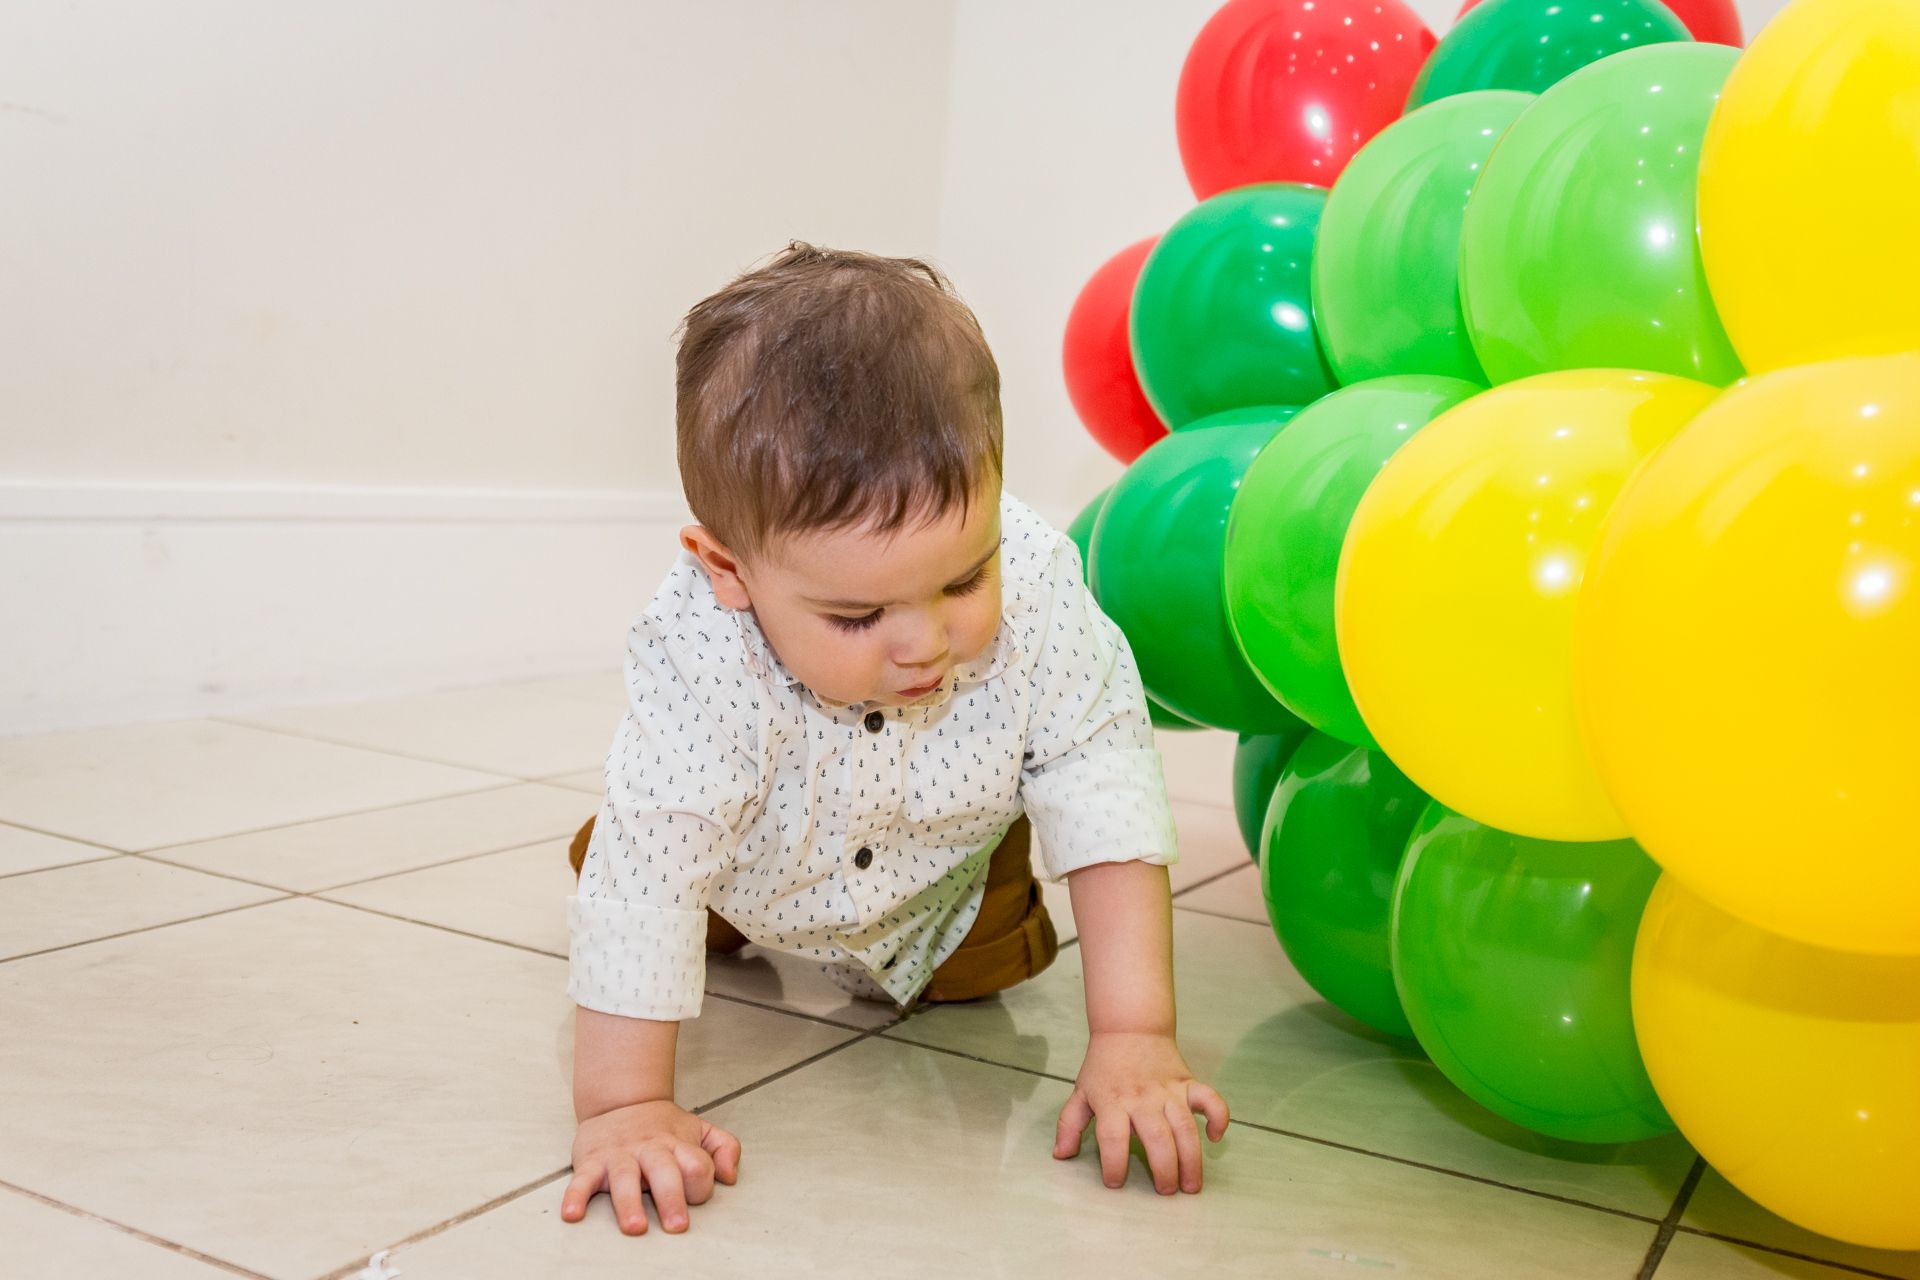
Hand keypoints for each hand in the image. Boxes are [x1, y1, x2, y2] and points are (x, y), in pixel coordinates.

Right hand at [560, 1099, 740, 1234]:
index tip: (695, 1198)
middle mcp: (650, 1150)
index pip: (697, 1165)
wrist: (621, 1100)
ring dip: (628, 1204)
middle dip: (672, 1199)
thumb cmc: (663, 1126)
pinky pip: (581, 1179)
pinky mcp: (591, 1161)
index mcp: (678, 1145)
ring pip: (625, 1179)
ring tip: (635, 1227)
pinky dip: (575, 1196)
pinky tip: (572, 1214)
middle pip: (664, 1172)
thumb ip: (724, 1148)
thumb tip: (730, 1177)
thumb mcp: (700, 1129)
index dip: (700, 1184)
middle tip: (677, 1225)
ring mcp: (619, 1156)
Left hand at [1053, 1031, 1228, 1193]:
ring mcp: (1168, 1090)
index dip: (1113, 1164)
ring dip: (1192, 1159)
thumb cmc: (1104, 1066)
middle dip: (1164, 1170)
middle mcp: (1142, 1098)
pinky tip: (1216, 1137)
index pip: (1112, 1138)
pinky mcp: (1188, 1082)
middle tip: (1166, 1192)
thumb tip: (1061, 1155)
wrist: (1129, 1027)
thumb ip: (1069, 1124)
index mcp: (1112, 1102)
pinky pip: (1211, 1100)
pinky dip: (1219, 1117)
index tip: (1116, 1183)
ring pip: (1185, 1127)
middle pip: (1157, 1138)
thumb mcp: (1080, 1093)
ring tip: (1191, 1185)